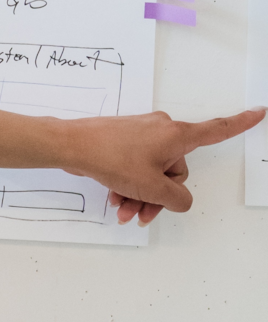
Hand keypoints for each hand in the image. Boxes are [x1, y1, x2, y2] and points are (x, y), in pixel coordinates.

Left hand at [61, 107, 263, 225]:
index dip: (241, 122)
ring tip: (124, 210)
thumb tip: (177, 197)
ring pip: (153, 173)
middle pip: (176, 170)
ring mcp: (142, 134)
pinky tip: (115, 200)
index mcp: (177, 135)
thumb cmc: (112, 159)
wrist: (72, 146)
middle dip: (159, 194)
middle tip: (141, 210)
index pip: (217, 129)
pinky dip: (129, 185)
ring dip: (141, 196)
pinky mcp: (125, 140)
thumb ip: (177, 198)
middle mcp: (163, 130)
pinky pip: (136, 167)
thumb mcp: (152, 188)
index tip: (260, 111)